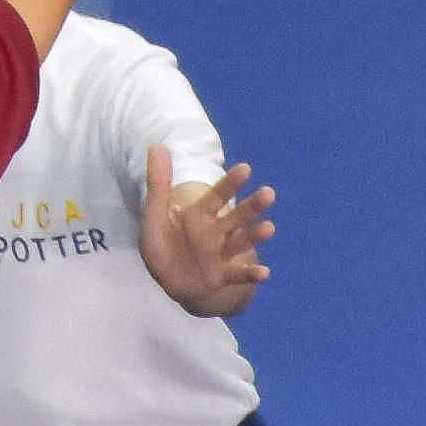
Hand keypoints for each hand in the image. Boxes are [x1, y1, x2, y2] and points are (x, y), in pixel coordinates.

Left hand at [139, 147, 274, 320]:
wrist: (171, 280)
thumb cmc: (164, 242)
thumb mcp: (155, 213)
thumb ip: (158, 182)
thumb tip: (157, 145)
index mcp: (199, 214)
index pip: (217, 196)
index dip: (229, 183)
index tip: (245, 168)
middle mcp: (215, 232)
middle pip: (235, 217)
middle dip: (251, 206)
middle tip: (269, 193)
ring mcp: (220, 254)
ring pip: (240, 242)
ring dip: (254, 236)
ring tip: (270, 227)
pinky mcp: (221, 276)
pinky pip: (237, 275)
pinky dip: (250, 274)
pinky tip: (264, 272)